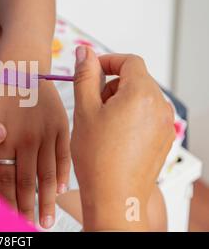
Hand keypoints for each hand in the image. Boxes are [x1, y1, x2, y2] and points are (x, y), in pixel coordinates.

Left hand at [0, 82, 69, 228]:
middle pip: (28, 183)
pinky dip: (62, 174)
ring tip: (46, 220)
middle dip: (27, 207)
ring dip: (46, 200)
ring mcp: (45, 134)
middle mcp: (26, 141)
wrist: (22, 66)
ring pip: (47, 175)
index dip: (8, 200)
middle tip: (29, 226)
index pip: (7, 179)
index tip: (9, 216)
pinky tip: (60, 191)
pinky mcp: (61, 126)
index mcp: (4, 139)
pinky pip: (64, 155)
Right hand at [71, 46, 174, 230]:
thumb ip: (85, 75)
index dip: (108, 62)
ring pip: (140, 98)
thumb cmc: (98, 158)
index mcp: (141, 94)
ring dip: (119, 101)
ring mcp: (164, 124)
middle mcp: (159, 107)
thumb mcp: (84, 110)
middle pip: (135, 79)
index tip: (92, 70)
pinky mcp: (163, 139)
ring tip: (100, 123)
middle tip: (91, 103)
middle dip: (111, 85)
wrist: (114, 196)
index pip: (129, 61)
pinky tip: (112, 135)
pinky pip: (146, 116)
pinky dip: (129, 116)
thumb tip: (85, 53)